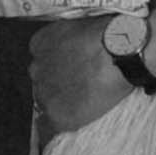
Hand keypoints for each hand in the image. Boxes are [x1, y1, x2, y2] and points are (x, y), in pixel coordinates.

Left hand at [29, 16, 131, 141]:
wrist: (119, 54)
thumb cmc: (110, 34)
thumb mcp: (84, 26)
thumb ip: (73, 39)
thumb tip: (83, 49)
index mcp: (40, 43)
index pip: (41, 57)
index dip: (59, 64)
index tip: (73, 68)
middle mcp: (36, 68)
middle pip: (42, 80)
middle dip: (58, 82)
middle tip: (81, 85)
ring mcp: (44, 93)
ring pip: (46, 102)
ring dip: (61, 103)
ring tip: (84, 103)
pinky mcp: (56, 114)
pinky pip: (49, 128)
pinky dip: (60, 126)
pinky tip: (73, 124)